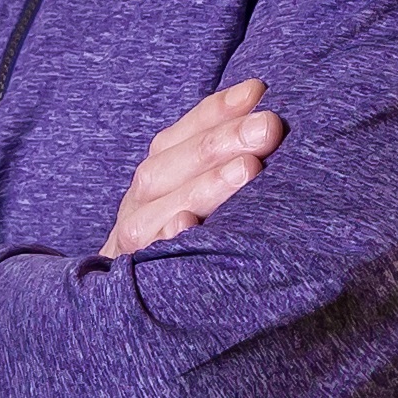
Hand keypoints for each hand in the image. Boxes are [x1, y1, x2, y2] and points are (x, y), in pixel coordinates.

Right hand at [103, 80, 280, 257]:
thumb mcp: (196, 195)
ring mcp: (134, 237)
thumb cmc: (185, 240)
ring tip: (247, 168)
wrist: (129, 306)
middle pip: (171, 164)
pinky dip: (165, 239)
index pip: (185, 132)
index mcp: (157, 173)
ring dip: (205, 185)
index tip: (258, 91)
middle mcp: (140, 199)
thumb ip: (223, 160)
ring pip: (161, 207)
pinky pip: (147, 256)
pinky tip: (186, 223)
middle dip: (222, 142)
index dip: (219, 110)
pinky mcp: (131, 274)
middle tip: (268, 127)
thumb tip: (267, 113)